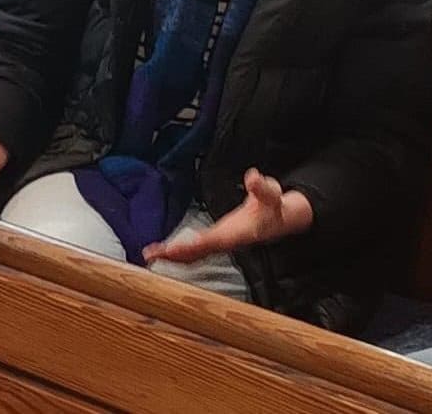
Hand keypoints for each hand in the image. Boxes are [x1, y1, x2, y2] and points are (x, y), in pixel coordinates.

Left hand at [142, 168, 312, 264]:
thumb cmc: (275, 207)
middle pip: (196, 252)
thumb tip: (252, 176)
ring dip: (173, 256)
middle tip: (151, 254)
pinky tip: (166, 251)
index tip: (172, 249)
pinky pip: (196, 250)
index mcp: (235, 233)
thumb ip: (262, 187)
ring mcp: (220, 243)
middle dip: (175, 255)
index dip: (190, 246)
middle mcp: (225, 241)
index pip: (209, 241)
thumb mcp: (272, 194)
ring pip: (194, 254)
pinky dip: (180, 253)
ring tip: (150, 254)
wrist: (281, 220)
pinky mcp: (217, 240)